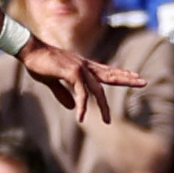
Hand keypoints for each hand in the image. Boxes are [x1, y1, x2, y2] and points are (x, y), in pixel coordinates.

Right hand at [18, 40, 145, 122]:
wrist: (29, 51)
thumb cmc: (39, 62)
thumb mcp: (53, 81)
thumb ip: (64, 93)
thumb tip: (74, 107)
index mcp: (82, 66)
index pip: (106, 71)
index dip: (120, 74)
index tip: (135, 76)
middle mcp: (85, 66)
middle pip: (110, 75)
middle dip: (127, 79)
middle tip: (144, 82)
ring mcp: (80, 68)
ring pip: (97, 89)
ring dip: (103, 106)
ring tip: (107, 121)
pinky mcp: (72, 72)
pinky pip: (81, 93)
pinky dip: (83, 105)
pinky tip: (81, 117)